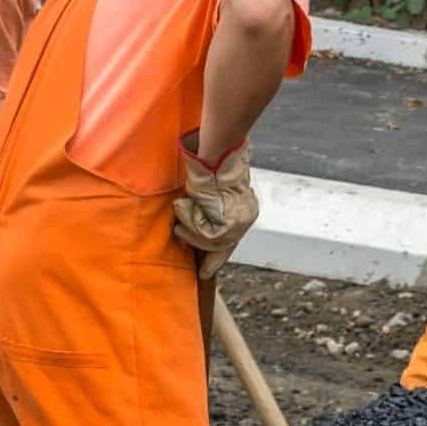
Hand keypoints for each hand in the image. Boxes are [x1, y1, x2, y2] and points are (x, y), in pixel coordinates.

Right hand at [172, 137, 257, 279]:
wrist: (218, 152)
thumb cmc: (210, 163)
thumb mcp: (211, 189)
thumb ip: (211, 207)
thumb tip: (195, 222)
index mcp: (244, 211)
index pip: (230, 241)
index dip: (216, 259)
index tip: (205, 273)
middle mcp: (245, 218)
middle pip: (222, 246)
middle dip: (203, 251)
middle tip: (186, 244)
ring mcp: (239, 221)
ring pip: (211, 242)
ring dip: (190, 232)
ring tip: (181, 218)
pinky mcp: (230, 221)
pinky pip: (206, 234)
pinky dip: (190, 222)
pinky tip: (184, 207)